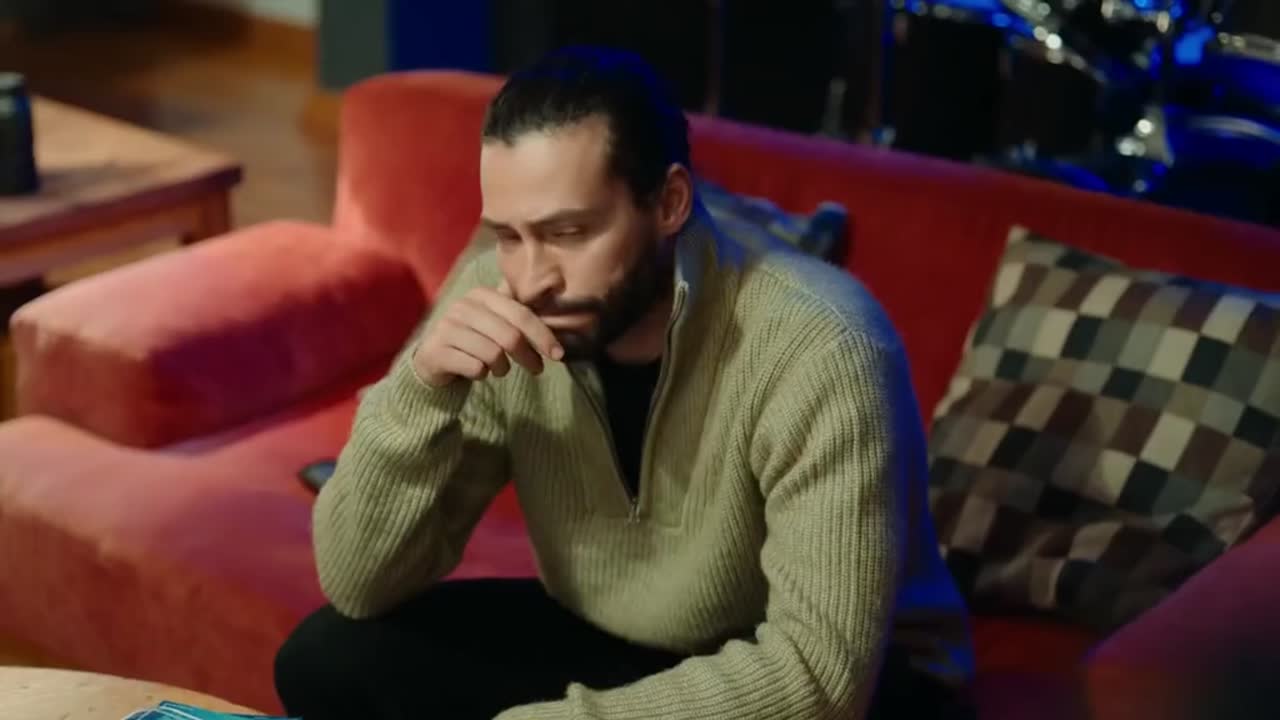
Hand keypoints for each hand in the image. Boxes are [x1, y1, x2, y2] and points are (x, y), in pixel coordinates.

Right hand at [413, 280, 564, 386]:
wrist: (433, 358)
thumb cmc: (474, 339)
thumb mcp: (495, 320)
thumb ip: (518, 314)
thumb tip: (558, 304)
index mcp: (482, 295)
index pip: (521, 314)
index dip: (543, 335)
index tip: (558, 355)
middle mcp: (463, 307)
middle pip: (510, 336)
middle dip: (528, 356)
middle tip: (536, 369)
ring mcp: (447, 328)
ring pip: (493, 354)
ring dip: (503, 368)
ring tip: (499, 369)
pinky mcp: (437, 351)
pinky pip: (475, 368)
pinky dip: (482, 374)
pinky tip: (477, 371)